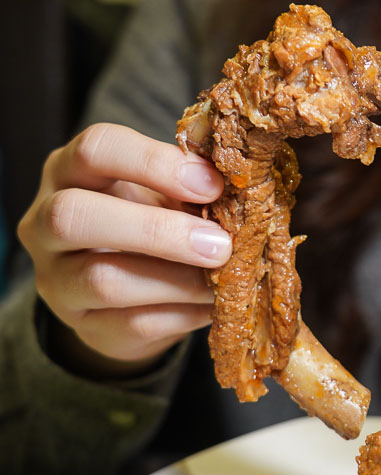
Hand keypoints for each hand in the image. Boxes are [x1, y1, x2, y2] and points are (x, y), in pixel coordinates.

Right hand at [17, 123, 230, 375]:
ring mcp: (56, 280)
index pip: (96, 148)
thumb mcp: (161, 192)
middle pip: (74, 216)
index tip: (212, 185)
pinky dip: (183, 314)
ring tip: (223, 278)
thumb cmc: (148, 219)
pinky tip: (213, 304)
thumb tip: (240, 189)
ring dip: (178, 280)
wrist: (125, 291)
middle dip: (157, 230)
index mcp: (70, 170)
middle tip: (220, 244)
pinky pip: (133, 324)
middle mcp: (45, 222)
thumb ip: (188, 186)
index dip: (155, 163)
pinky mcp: (84, 327)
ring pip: (103, 280)